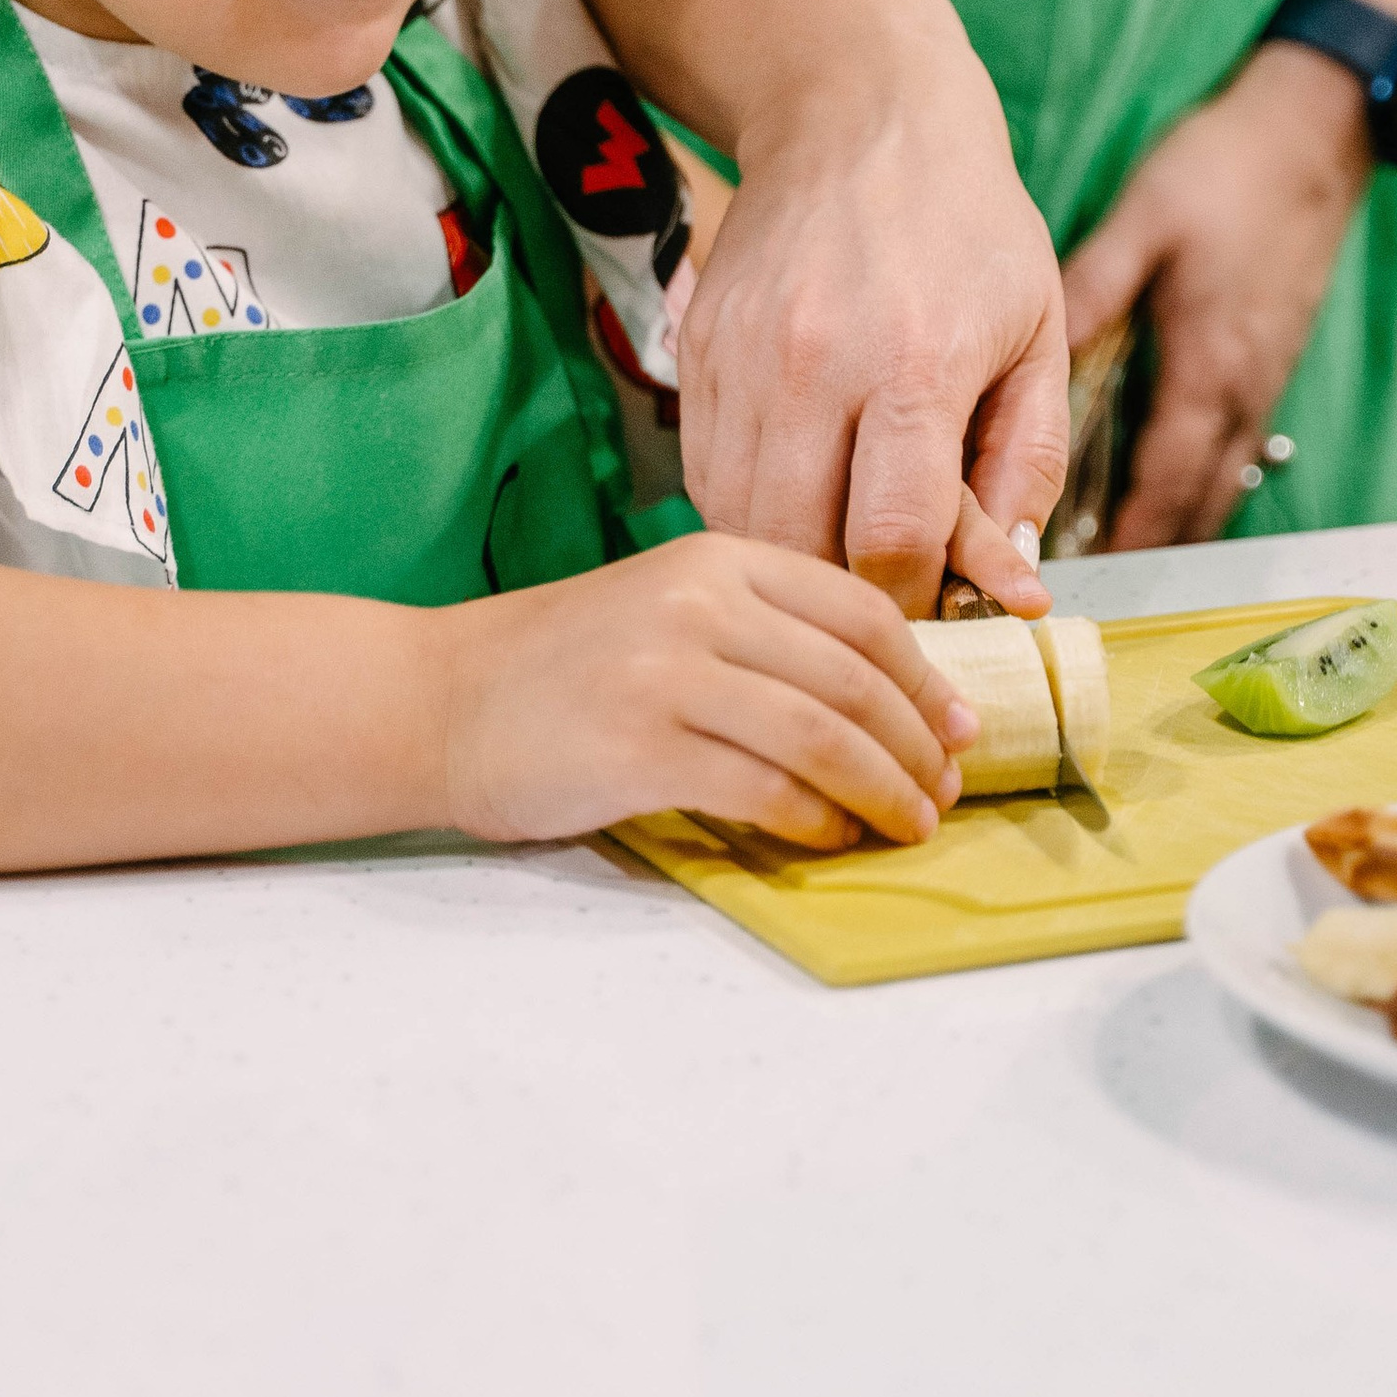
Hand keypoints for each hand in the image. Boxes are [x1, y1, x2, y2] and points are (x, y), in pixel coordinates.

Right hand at [434, 529, 978, 850]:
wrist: (437, 700)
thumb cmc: (557, 668)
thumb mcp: (666, 610)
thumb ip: (760, 631)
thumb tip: (883, 699)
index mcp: (717, 558)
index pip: (861, 612)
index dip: (928, 678)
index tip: (959, 728)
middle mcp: (698, 601)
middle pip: (855, 678)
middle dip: (918, 745)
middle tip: (946, 791)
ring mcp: (667, 671)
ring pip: (823, 734)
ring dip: (883, 790)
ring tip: (907, 824)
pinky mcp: (639, 744)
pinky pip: (763, 787)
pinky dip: (814, 819)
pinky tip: (829, 838)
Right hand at [678, 57, 1066, 619]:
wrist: (857, 111)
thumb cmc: (969, 226)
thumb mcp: (1037, 335)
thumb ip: (1029, 463)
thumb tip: (1009, 582)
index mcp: (914, 365)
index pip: (890, 539)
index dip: (915, 596)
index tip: (937, 596)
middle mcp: (812, 365)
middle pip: (800, 545)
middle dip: (846, 591)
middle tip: (886, 584)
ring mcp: (739, 357)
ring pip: (740, 520)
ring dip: (791, 556)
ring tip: (841, 539)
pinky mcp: (693, 347)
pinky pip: (704, 473)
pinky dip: (747, 507)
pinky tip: (796, 491)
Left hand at [1061, 42, 1372, 549]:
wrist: (1313, 134)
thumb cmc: (1223, 172)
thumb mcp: (1142, 224)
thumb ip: (1090, 293)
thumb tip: (1032, 355)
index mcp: (1208, 367)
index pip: (1163, 480)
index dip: (1125, 533)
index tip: (1078, 573)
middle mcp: (1244, 390)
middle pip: (1196, 498)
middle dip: (1145, 541)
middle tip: (1083, 573)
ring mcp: (1265, 378)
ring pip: (1220, 478)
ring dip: (1175, 515)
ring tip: (1116, 546)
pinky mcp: (1271, 359)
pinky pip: (1235, 445)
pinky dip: (1199, 477)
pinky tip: (1166, 480)